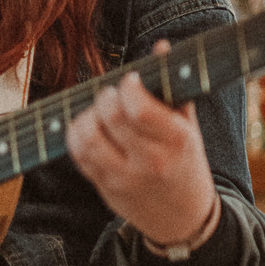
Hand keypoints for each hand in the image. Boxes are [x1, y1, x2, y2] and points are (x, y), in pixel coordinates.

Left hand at [65, 44, 218, 247]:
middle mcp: (151, 162)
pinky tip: (88, 128)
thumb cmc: (185, 162)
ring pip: (89, 137)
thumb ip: (172, 87)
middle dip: (105, 97)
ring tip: (98, 111)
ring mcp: (125, 178)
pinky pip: (79, 155)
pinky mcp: (105, 188)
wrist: (184, 219)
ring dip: (86, 116)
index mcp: (176, 141)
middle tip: (111, 94)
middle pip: (111, 118)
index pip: (138, 108)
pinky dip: (76, 135)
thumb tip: (161, 46)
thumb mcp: (188, 126)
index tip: (129, 81)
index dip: (127, 87)